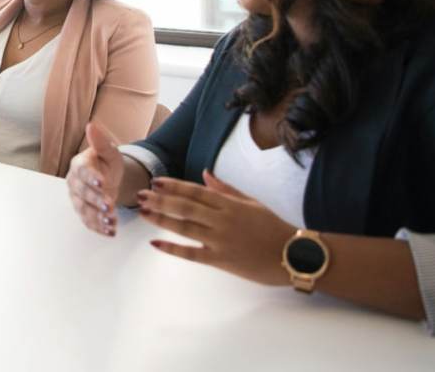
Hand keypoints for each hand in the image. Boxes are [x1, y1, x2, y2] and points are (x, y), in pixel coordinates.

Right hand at [66, 122, 123, 236]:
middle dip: (96, 200)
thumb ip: (101, 141)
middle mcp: (74, 183)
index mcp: (79, 165)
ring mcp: (77, 199)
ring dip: (97, 217)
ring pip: (84, 210)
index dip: (91, 177)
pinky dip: (99, 227)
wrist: (110, 178)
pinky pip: (88, 222)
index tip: (102, 182)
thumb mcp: (109, 151)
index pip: (82, 171)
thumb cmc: (107, 163)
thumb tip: (91, 125)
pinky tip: (110, 231)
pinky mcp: (83, 212)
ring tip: (112, 222)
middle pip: (83, 193)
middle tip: (109, 206)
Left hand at [137, 170, 294, 285]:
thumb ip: (226, 189)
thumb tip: (205, 175)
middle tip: (141, 196)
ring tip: (143, 213)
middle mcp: (222, 219)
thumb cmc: (273, 227)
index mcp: (229, 204)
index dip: (174, 186)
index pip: (196, 191)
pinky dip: (173, 249)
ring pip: (185, 227)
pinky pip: (192, 254)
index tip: (156, 181)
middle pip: (185, 207)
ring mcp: (220, 240)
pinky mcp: (220, 260)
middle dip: (161, 200)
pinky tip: (156, 243)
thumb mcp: (252, 202)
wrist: (293, 255)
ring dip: (161, 219)